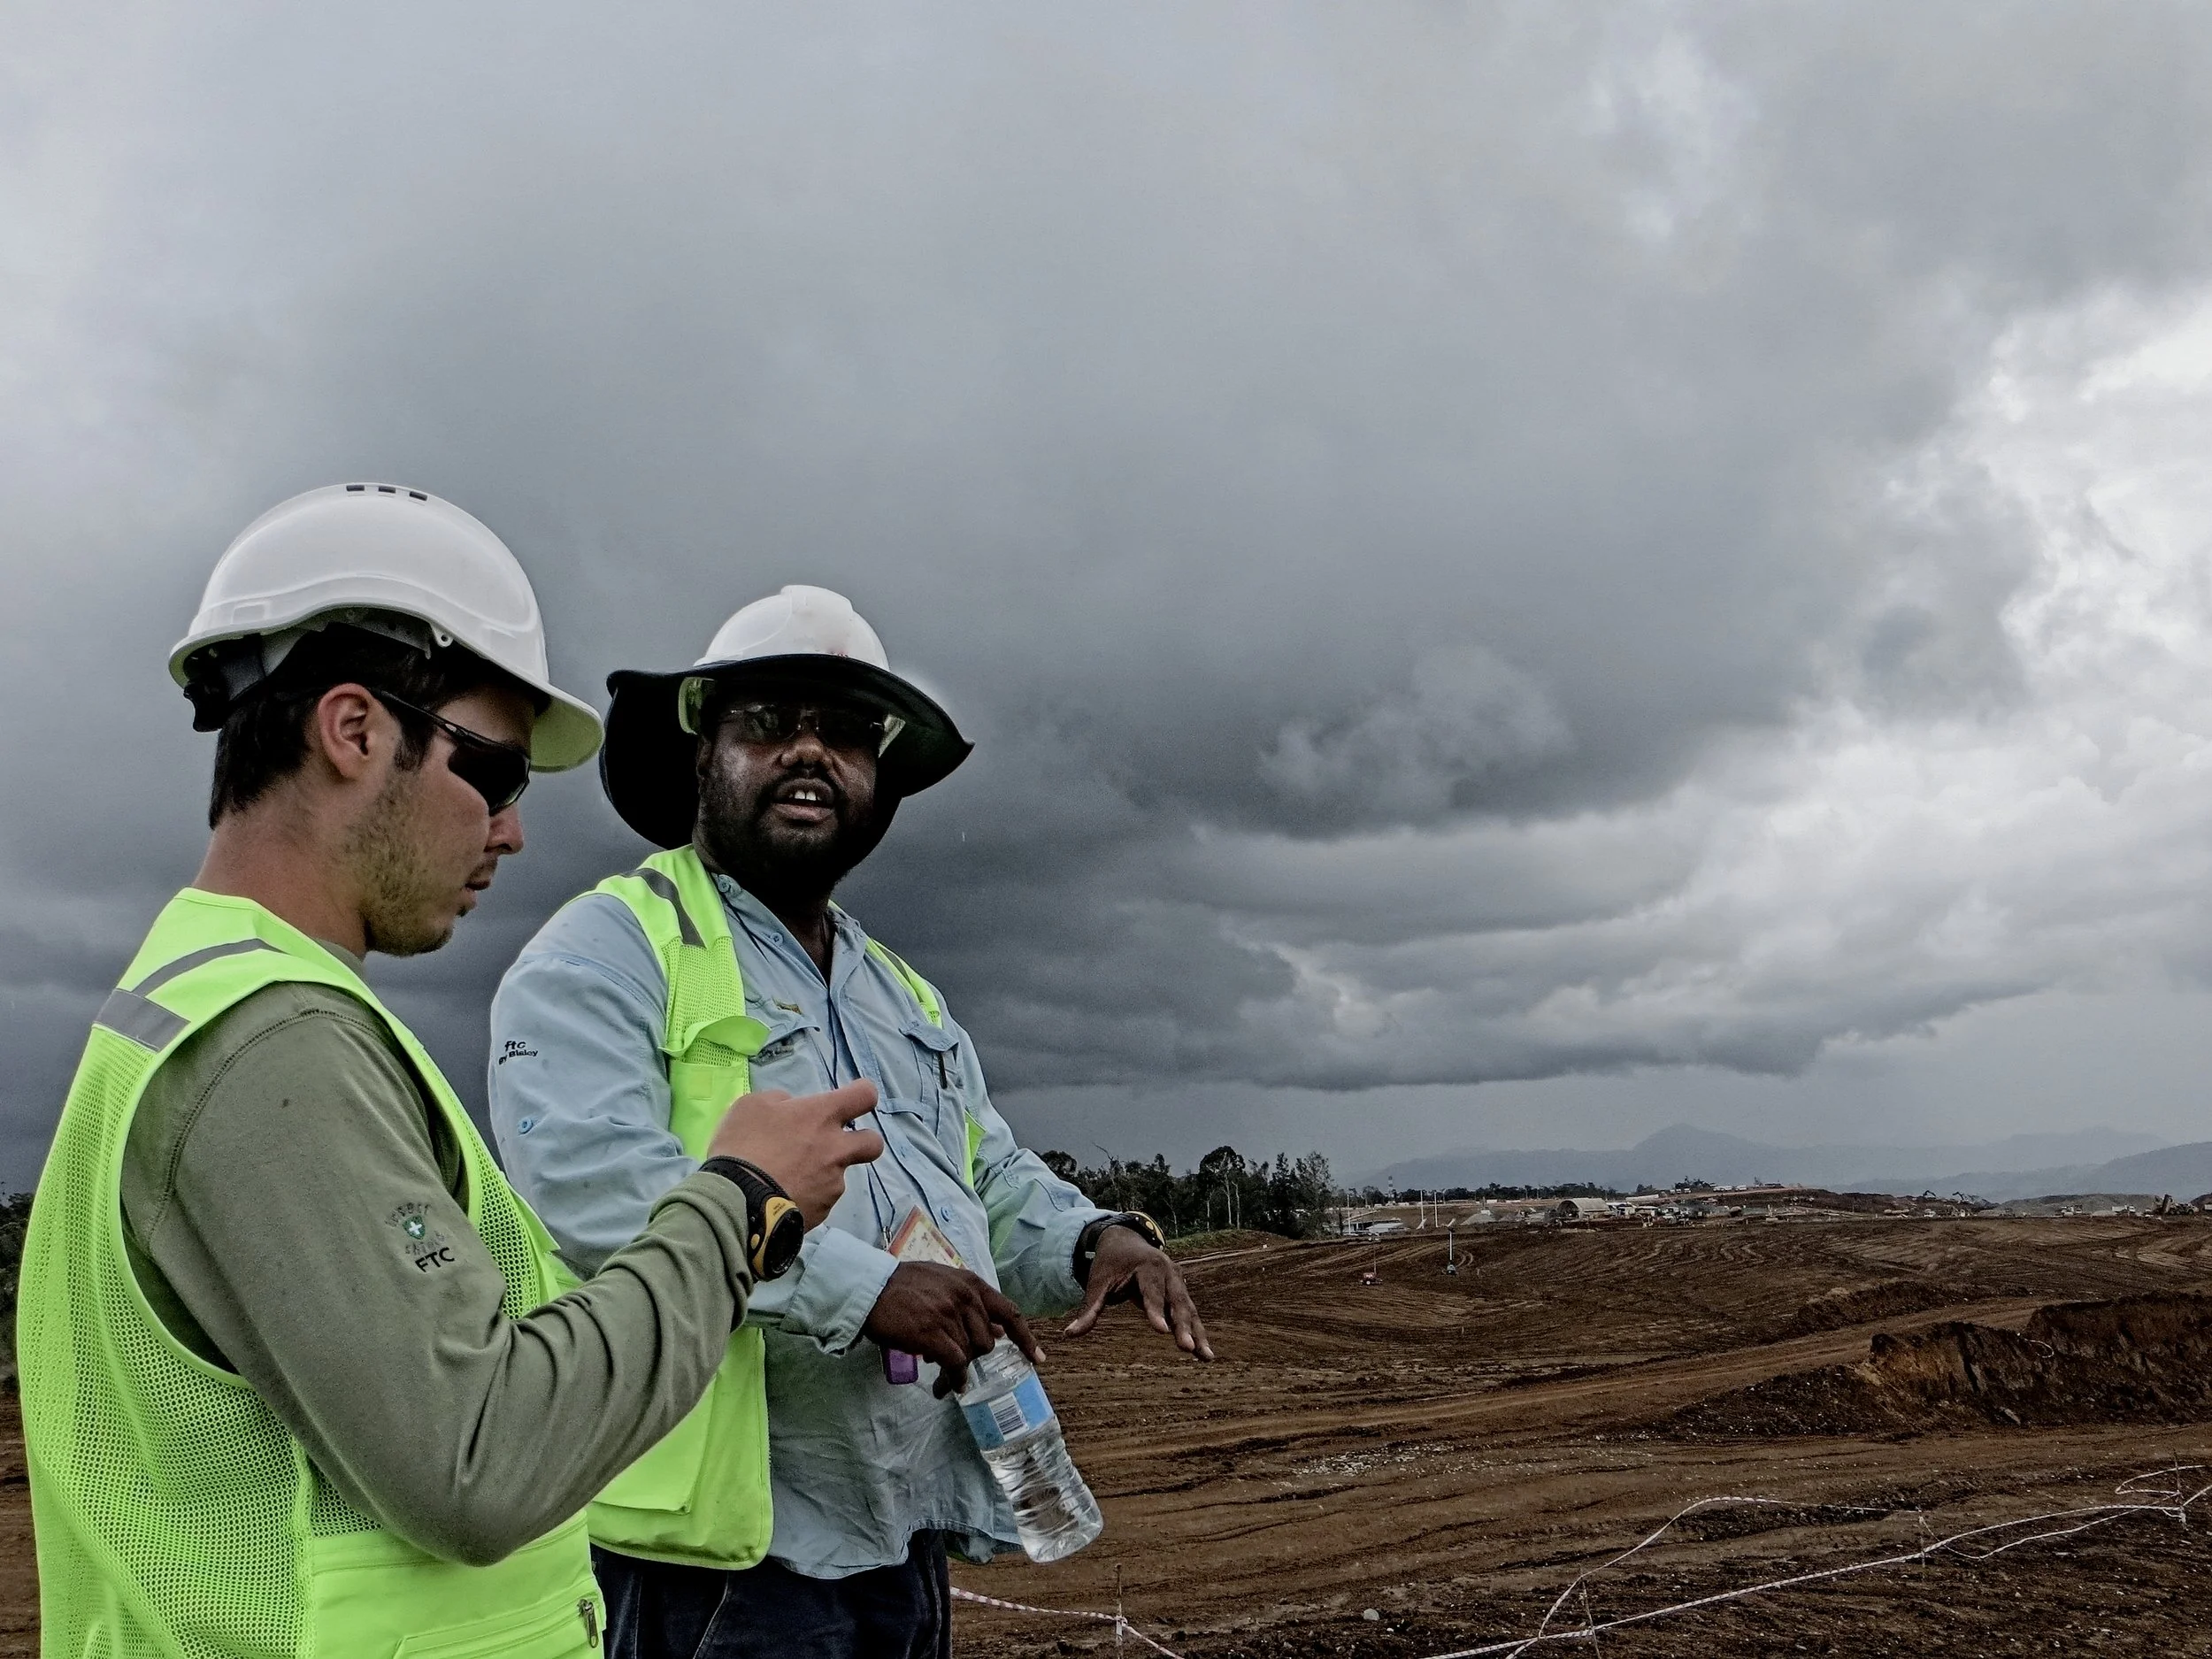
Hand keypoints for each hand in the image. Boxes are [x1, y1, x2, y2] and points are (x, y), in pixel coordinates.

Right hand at [707, 1080, 883, 1227]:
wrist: (736, 1202)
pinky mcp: (823, 1213)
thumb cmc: (742, 1146)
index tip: (851, 1098)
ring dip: (822, 1175)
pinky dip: (807, 1198)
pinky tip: (783, 1198)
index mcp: (822, 1116)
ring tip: (787, 1180)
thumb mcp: (751, 1106)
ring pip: (839, 1177)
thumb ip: (779, 1102)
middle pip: (873, 1143)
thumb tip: (791, 1107)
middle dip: (862, 1142)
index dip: (862, 1093)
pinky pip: (821, 1201)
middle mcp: (836, 1150)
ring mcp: (832, 1185)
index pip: (865, 1095)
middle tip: (836, 1145)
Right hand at [862, 1262, 1042, 1396]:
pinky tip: (948, 1385)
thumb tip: (995, 1329)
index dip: (1025, 1337)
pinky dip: (954, 1378)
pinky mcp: (933, 1333)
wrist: (870, 1288)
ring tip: (945, 1377)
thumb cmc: (902, 1286)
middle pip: (987, 1341)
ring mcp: (950, 1315)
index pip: (1009, 1312)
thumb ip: (968, 1302)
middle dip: (974, 1356)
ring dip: (960, 1370)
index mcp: (970, 1283)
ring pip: (970, 1354)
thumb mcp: (943, 1283)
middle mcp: (965, 1297)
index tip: (1037, 1358)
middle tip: (955, 1362)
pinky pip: (955, 1364)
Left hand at [1063, 1225, 1213, 1358]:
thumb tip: (1068, 1335)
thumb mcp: (1098, 1283)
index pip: (1152, 1292)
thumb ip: (1089, 1309)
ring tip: (1206, 1357)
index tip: (1162, 1331)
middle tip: (1187, 1348)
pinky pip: (1191, 1314)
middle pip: (1176, 1302)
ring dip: (1198, 1334)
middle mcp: (1168, 1272)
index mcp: (1147, 1266)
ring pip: (1189, 1310)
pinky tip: (1205, 1354)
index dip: (1156, 1311)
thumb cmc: (1110, 1263)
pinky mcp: (1181, 1291)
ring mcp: (1178, 1281)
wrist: (1126, 1240)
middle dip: (1183, 1326)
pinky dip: (1198, 1332)